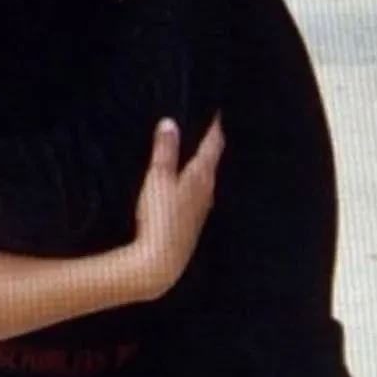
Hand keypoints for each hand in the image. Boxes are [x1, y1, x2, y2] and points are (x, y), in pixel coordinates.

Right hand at [132, 116, 224, 297]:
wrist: (160, 263)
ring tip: (201, 153)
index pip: (213, 146)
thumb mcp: (158, 179)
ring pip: (208, 180)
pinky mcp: (193, 224)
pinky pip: (200, 196)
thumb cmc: (159, 217)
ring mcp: (201, 210)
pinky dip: (197, 183)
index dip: (215, 128)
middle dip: (213, 145)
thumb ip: (164, 151)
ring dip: (206, 165)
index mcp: (201, 176)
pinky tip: (191, 187)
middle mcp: (207, 192)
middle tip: (211, 128)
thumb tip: (170, 122)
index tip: (219, 113)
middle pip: (213, 162)